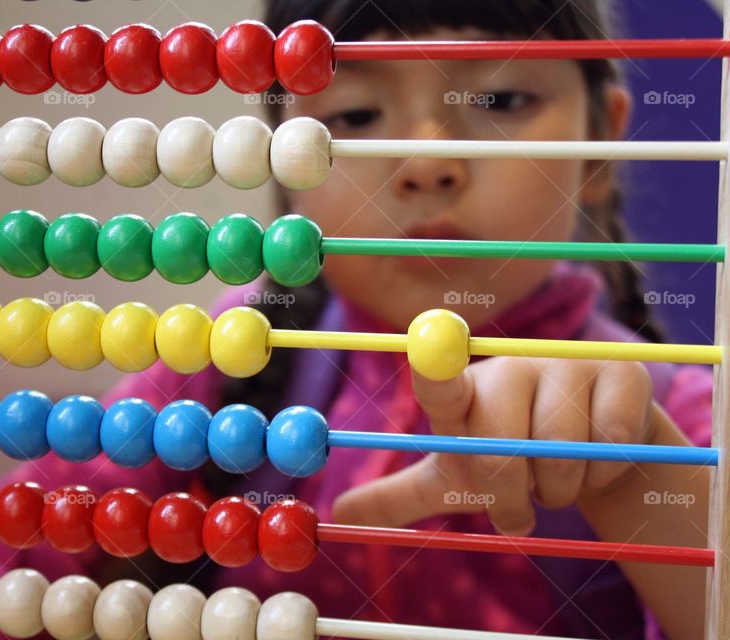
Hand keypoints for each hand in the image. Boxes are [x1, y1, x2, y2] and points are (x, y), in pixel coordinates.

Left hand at [332, 356, 655, 535]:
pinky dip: (605, 472)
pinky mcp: (620, 372)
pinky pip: (613, 443)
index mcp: (463, 391)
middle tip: (520, 509)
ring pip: (562, 456)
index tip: (422, 347)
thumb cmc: (511, 460)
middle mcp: (509, 367)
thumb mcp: (456, 479)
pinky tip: (599, 460)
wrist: (591, 452)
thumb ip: (399, 496)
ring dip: (561, 490)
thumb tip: (338, 512)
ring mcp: (566, 363)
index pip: (439, 380)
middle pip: (502, 450)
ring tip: (557, 476)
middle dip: (511, 500)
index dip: (431, 368)